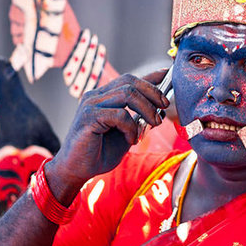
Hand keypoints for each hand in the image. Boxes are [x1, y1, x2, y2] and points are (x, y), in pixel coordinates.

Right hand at [46, 70, 169, 203]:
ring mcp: (90, 104)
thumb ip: (139, 118)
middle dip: (152, 93)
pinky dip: (131, 127)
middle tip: (164, 108)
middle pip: (130, 81)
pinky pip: (119, 114)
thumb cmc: (100, 152)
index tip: (168, 76)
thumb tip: (160, 106)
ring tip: (153, 124)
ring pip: (127, 94)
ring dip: (146, 109)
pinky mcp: (88, 117)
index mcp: (103, 97)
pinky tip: (132, 139)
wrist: (76, 170)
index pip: (129, 79)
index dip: (150, 77)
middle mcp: (96, 96)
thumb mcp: (127, 132)